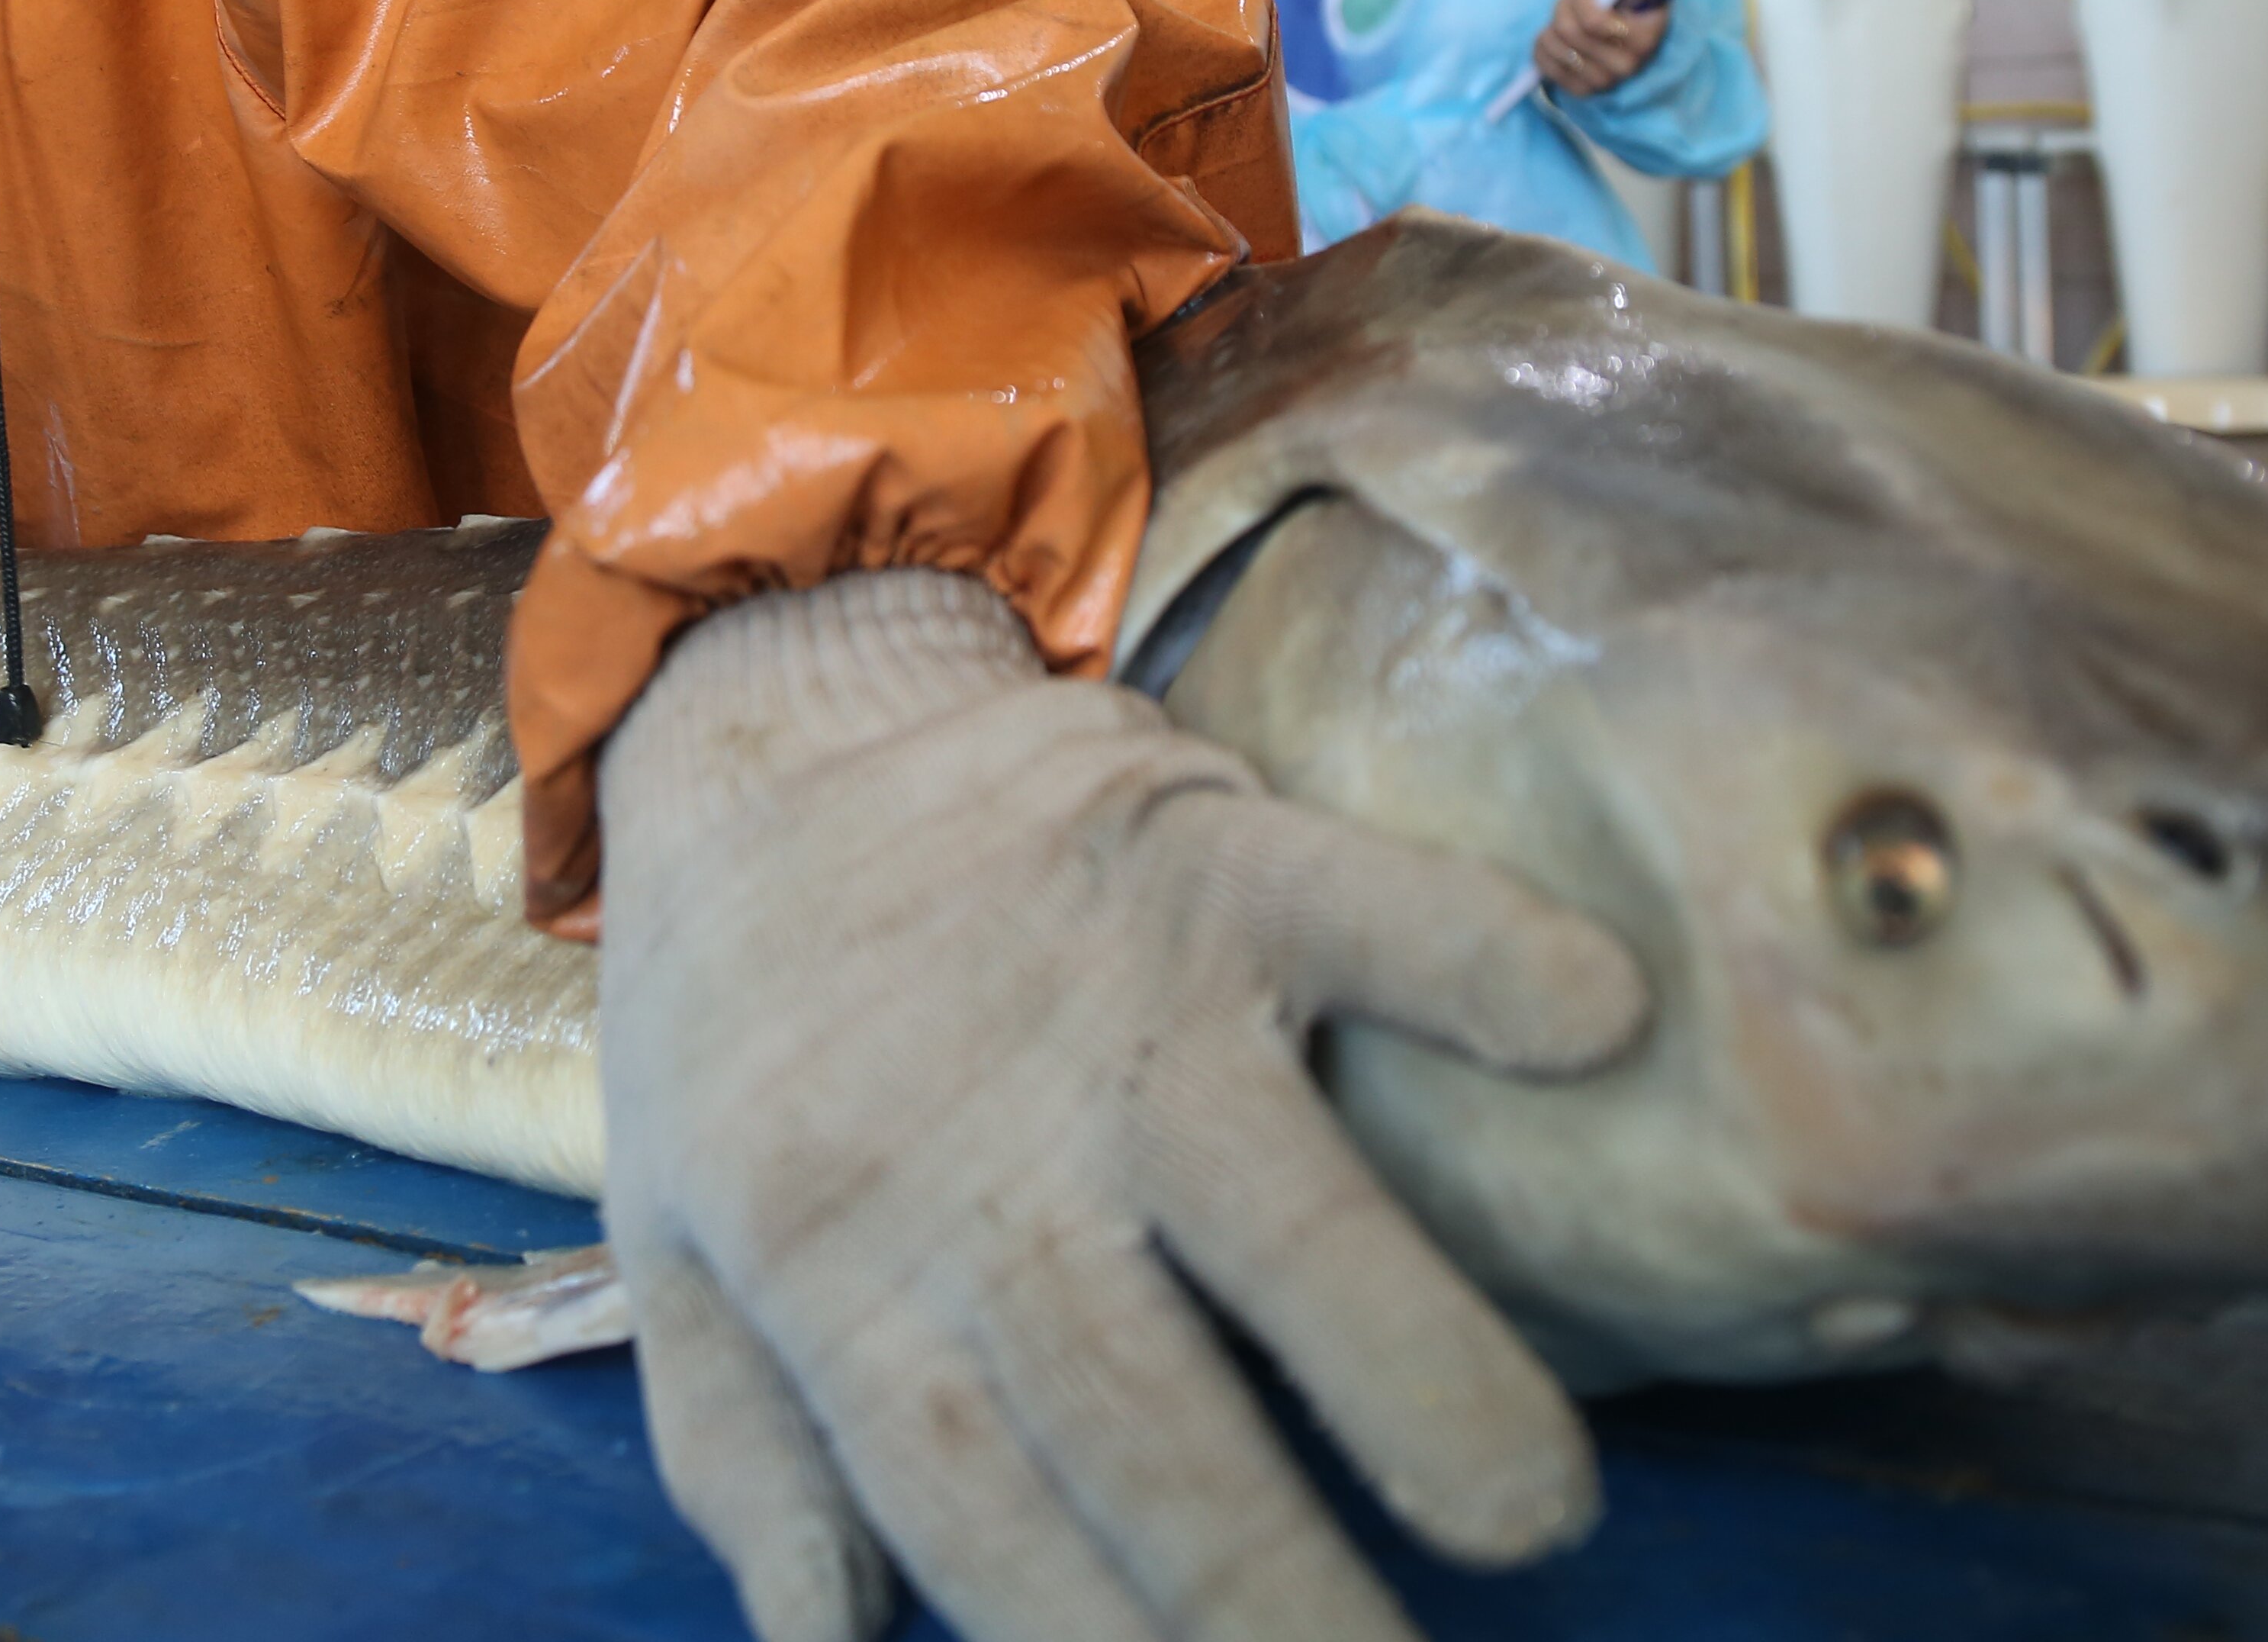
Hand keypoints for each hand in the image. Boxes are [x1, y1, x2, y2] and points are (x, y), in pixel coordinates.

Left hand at [598, 570, 1646, 1641]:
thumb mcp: (676, 1237)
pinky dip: (1474, 950)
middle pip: (1141, 1417)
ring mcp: (1112, 1001)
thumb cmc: (741, 1017)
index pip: (983, 1520)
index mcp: (851, 1275)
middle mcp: (990, 1158)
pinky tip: (1591, 1023)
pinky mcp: (1200, 846)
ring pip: (1273, 1201)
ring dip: (1405, 1354)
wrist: (754, 714)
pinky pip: (1362, 902)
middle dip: (1269, 1588)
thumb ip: (749, 1452)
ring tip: (1523, 1504)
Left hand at [1529, 0, 1668, 99]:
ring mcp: (1601, 83)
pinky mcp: (1580, 92)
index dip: (1580, 0)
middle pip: (1568, 30)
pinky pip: (1544, 63)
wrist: (1628, 49)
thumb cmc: (1634, 13)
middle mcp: (1624, 67)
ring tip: (1564, 20)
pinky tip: (1555, 39)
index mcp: (1644, 40)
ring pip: (1554, 45)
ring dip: (1551, 25)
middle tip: (1569, 1)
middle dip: (1563, 6)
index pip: (1592, 21)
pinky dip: (1543, 46)